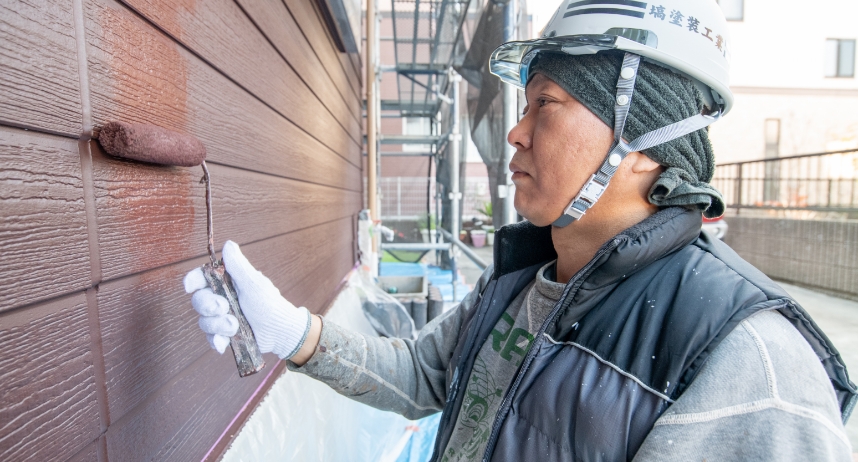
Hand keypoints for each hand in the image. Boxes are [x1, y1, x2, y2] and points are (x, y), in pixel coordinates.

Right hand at [183, 240, 311, 358]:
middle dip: (208, 305)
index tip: (190, 286)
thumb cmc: (270, 304)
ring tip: (235, 326)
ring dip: (218, 325)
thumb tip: (228, 244)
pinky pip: (211, 338)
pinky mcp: (225, 335)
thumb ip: (239, 266)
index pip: (202, 278)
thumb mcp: (254, 284)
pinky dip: (216, 341)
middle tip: (224, 308)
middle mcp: (222, 298)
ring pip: (204, 321)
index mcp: (228, 283)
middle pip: (199, 300)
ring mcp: (222, 318)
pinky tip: (225, 343)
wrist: (280, 332)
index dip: (193, 280)